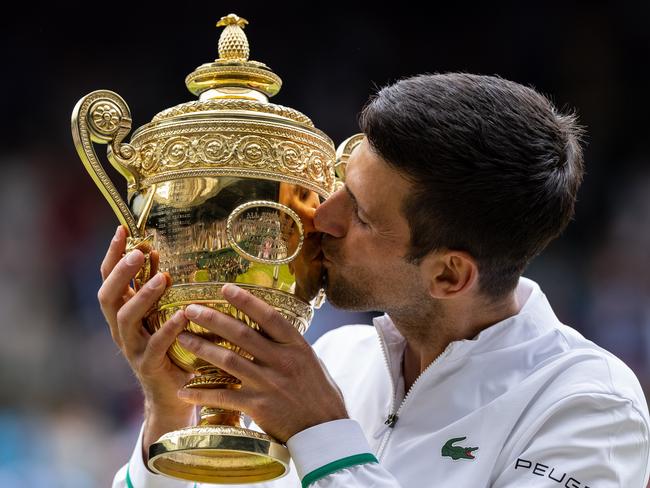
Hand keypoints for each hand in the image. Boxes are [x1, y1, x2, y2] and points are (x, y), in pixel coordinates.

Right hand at [97, 226, 194, 458]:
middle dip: (121, 272)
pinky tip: (183, 315)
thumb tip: (155, 251)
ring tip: (164, 278)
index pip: (108, 279)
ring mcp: (132, 349)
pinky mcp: (149, 367)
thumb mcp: (159, 314)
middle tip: (139, 252)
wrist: (173, 395)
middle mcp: (120, 330)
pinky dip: (168, 329)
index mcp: (121, 313)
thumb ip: (154, 287)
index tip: (122, 229)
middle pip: (108, 297)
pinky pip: (155, 346)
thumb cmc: (169, 348)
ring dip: (144, 297)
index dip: (112, 254)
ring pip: (126, 320)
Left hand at [176, 283, 347, 442]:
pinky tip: (184, 389)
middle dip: (213, 319)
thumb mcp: (309, 359)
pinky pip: (224, 396)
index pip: (269, 316)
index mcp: (296, 346)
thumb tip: (266, 323)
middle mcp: (281, 361)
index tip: (225, 288)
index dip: (246, 300)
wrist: (324, 430)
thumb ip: (287, 343)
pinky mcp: (258, 406)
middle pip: (241, 334)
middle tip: (190, 309)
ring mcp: (268, 383)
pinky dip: (202, 392)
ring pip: (228, 360)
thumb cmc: (318, 392)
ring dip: (202, 348)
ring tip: (182, 339)